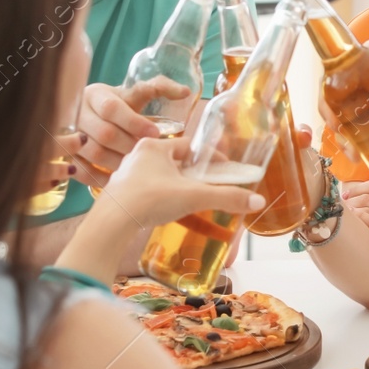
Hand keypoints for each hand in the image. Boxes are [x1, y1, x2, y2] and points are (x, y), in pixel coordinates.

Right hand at [72, 80, 186, 186]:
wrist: (93, 114)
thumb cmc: (120, 104)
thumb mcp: (136, 92)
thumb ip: (160, 88)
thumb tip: (186, 92)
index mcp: (96, 95)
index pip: (112, 108)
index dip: (134, 122)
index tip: (155, 133)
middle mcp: (78, 113)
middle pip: (104, 133)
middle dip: (130, 146)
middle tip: (148, 155)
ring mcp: (69, 135)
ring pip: (93, 152)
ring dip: (118, 163)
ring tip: (137, 169)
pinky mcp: (66, 154)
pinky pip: (80, 169)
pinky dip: (99, 177)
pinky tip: (118, 180)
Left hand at [91, 138, 262, 230]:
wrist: (112, 222)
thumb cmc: (150, 199)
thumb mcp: (194, 196)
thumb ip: (226, 198)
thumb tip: (256, 201)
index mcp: (155, 146)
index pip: (189, 146)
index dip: (208, 157)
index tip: (221, 168)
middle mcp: (137, 155)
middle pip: (173, 160)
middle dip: (190, 172)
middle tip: (206, 185)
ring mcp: (126, 174)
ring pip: (157, 175)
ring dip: (173, 184)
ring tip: (188, 198)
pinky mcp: (120, 193)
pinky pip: (145, 190)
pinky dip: (157, 197)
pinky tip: (165, 209)